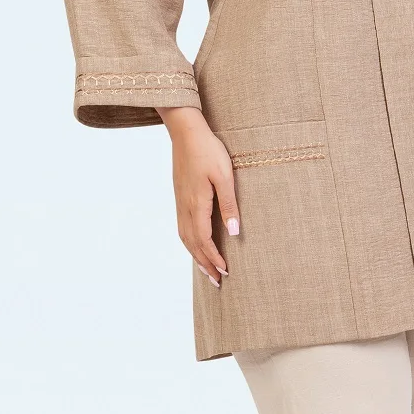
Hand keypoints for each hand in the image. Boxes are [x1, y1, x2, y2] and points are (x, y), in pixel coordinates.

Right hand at [156, 106, 240, 287]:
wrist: (186, 131)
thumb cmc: (208, 150)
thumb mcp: (224, 176)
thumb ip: (229, 205)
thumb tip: (233, 233)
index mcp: (197, 204)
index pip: (204, 241)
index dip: (214, 259)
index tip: (225, 273)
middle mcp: (185, 207)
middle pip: (193, 245)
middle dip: (205, 264)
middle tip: (217, 282)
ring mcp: (180, 202)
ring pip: (185, 238)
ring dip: (196, 256)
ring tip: (207, 270)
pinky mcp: (180, 196)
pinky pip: (182, 227)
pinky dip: (189, 242)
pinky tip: (196, 244)